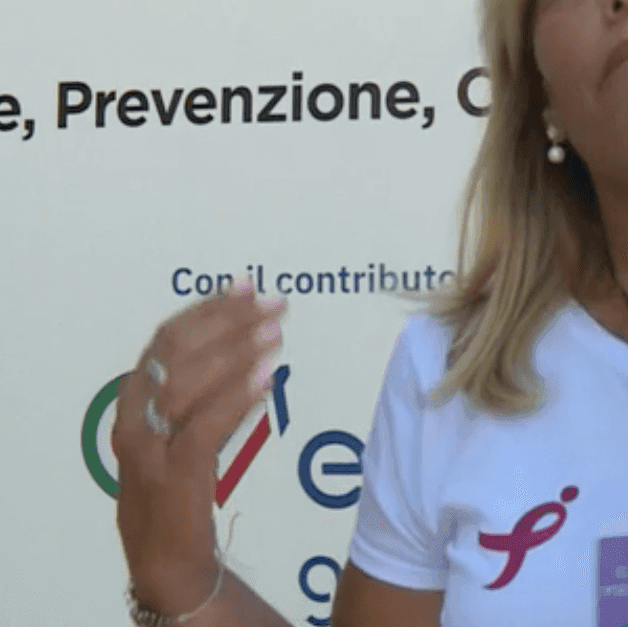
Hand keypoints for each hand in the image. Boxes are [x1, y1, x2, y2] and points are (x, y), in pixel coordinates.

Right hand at [112, 280, 284, 613]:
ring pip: (187, 383)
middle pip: (176, 351)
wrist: (165, 558)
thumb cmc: (179, 487)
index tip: (247, 287)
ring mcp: (149, 448)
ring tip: (275, 333)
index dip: (208, 309)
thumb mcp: (181, 429)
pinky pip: (204, 427)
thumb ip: (202, 389)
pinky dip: (235, 397)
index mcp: (134, 401)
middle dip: (227, 320)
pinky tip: (266, 379)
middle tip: (274, 304)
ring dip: (235, 352)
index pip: (167, 339)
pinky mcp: (172, 476)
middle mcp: (134, 418)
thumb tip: (246, 339)